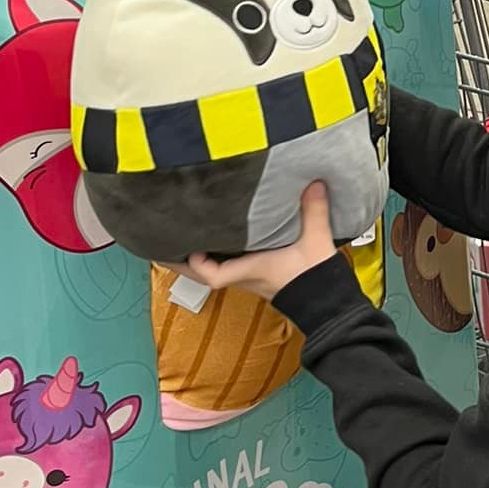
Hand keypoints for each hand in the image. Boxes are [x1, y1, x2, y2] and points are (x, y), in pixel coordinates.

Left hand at [181, 184, 336, 302]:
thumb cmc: (316, 278)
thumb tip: (312, 183)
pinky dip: (214, 259)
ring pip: (213, 271)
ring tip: (179, 241)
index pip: (215, 275)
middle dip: (181, 261)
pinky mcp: (257, 277)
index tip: (187, 248)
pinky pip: (226, 269)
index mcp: (253, 270)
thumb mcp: (316, 242)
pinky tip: (213, 245)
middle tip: (161, 245)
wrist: (327, 304)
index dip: (197, 264)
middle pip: (203, 274)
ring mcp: (249, 279)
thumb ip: (314, 211)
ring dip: (195, 259)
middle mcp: (245, 277)